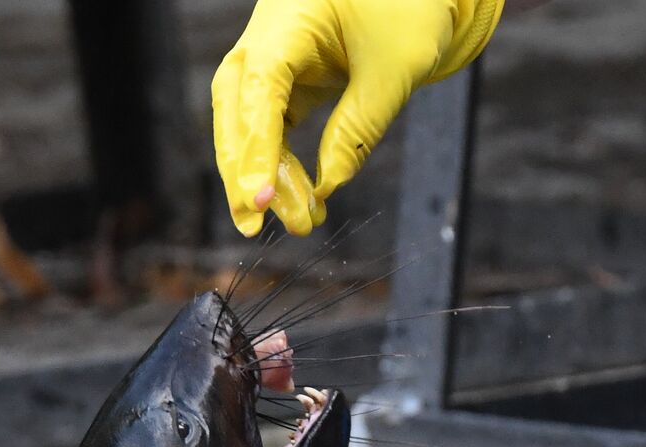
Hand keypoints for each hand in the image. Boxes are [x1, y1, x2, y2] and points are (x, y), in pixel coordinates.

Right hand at [213, 0, 502, 235]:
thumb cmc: (409, 8)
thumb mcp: (395, 69)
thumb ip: (359, 126)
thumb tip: (327, 187)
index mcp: (289, 18)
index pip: (259, 88)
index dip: (255, 148)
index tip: (257, 200)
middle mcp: (268, 35)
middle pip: (236, 107)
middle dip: (244, 169)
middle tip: (255, 225)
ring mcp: (274, 56)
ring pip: (248, 120)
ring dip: (265, 174)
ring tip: (297, 222)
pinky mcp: (289, 76)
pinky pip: (273, 123)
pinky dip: (282, 161)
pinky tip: (302, 198)